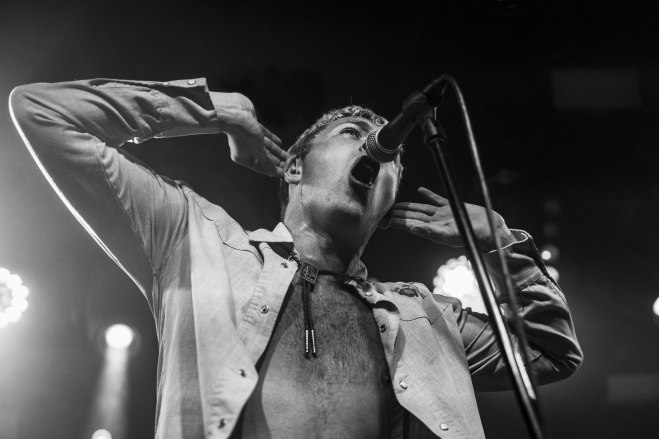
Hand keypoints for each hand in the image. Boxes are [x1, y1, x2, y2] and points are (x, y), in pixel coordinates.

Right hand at [212, 92, 288, 177]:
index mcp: (244, 158)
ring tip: (287, 155)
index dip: (273, 171)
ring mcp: (249, 138)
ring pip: (265, 147)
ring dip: (276, 151)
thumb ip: (266, 161)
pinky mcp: (253, 128)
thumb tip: (272, 173)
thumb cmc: (244, 133)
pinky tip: (280, 143)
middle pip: (264, 158)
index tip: (284, 174)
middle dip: (277, 161)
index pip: (261, 167)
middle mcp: (245, 149)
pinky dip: (272, 139)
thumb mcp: (258, 150)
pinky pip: (264, 136)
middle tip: (289, 165)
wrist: (234, 112)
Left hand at [390, 187, 514, 250]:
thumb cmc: (471, 235)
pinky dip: (428, 195)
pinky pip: (436, 199)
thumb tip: (412, 229)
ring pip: (422, 208)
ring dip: (410, 206)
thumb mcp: (449, 235)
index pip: (411, 224)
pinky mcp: (451, 206)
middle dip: (400, 214)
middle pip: (413, 216)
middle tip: (386, 210)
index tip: (385, 219)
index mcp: (433, 230)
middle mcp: (435, 222)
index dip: (398, 222)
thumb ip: (431, 231)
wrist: (489, 229)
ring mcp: (443, 214)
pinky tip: (420, 190)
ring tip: (397, 204)